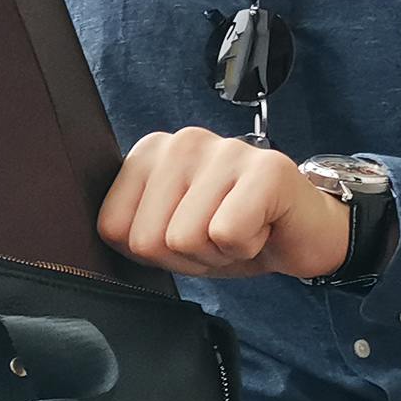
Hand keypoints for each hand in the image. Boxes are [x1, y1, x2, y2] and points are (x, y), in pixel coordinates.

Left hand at [97, 128, 351, 279]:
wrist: (302, 233)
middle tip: (217, 239)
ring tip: (240, 232)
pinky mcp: (266, 169)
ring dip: (217, 254)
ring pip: (184, 239)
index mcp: (149, 153)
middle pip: (147, 240)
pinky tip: (261, 228)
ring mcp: (225, 149)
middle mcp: (182, 142)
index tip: (186, 238)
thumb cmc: (231, 234)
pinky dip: (246, 249)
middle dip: (185, 258)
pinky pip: (226, 235)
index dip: (152, 254)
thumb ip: (131, 231)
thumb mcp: (167, 237)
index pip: (112, 228)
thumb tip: (98, 244)